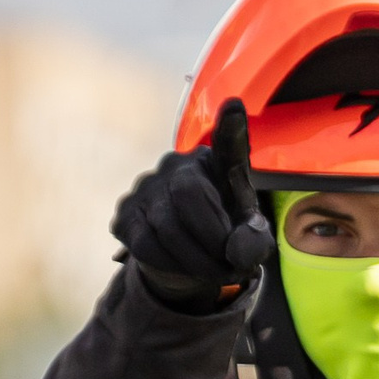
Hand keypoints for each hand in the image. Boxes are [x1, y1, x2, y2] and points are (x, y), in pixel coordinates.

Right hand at [111, 98, 273, 308]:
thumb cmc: (222, 236)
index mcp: (214, 162)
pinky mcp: (124, 216)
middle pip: (188, 193)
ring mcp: (144, 188)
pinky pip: (146, 244)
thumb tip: (238, 251)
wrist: (183, 260)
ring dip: (197, 260)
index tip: (233, 107)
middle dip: (212, 236)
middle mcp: (175, 165)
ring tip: (215, 272)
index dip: (230, 126)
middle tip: (230, 264)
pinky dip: (171, 265)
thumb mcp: (248, 239)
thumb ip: (254, 241)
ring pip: (167, 225)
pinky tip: (184, 267)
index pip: (225, 142)